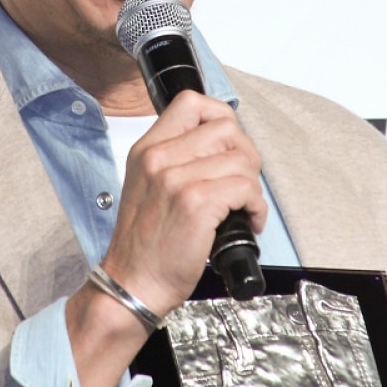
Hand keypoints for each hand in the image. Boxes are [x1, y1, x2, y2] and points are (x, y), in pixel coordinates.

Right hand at [101, 91, 266, 316]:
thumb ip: (174, 159)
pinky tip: (247, 221)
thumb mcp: (145, 186)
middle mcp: (160, 158)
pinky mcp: (196, 204)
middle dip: (244, 155)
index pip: (191, 103)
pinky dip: (256, 207)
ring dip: (251, 186)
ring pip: (242, 159)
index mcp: (147, 149)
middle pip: (226, 128)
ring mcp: (176, 179)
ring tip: (242, 207)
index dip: (220, 118)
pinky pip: (246, 188)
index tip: (228, 143)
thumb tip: (221, 146)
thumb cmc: (143, 244)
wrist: (131, 284)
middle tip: (239, 182)